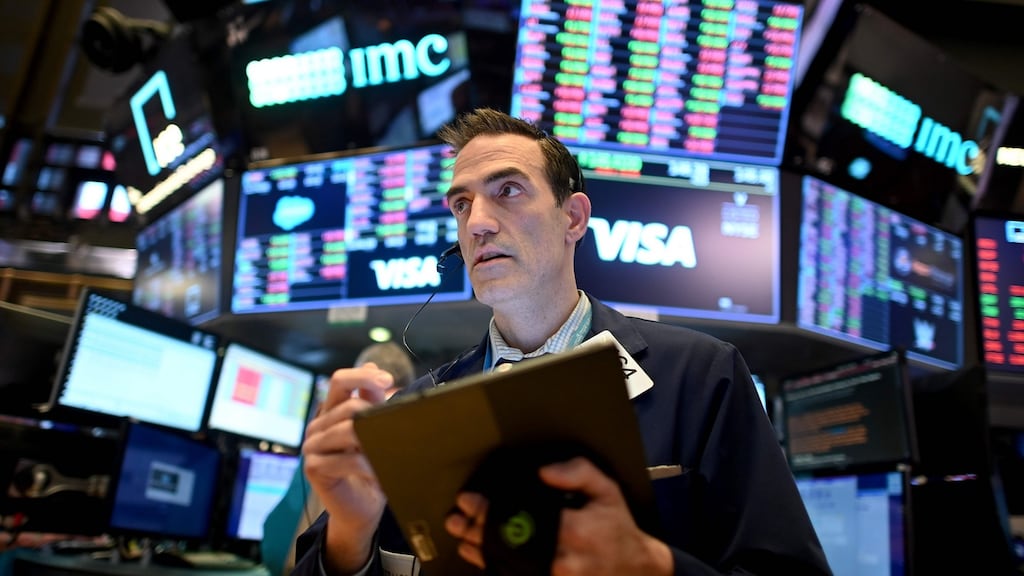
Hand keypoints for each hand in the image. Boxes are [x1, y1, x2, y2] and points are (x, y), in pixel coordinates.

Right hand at [302, 363, 392, 572]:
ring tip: (392, 450)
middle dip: (374, 414)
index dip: (363, 376)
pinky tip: (379, 471)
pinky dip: (367, 465)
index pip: (340, 381)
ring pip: (346, 430)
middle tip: (397, 427)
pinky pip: (344, 459)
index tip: (389, 380)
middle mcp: (319, 424)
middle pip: (347, 405)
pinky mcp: (313, 467)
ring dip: (373, 440)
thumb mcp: (377, 431)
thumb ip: (375, 403)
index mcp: (332, 410)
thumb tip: (377, 370)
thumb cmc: (371, 468)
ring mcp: (313, 446)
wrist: (363, 508)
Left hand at [445, 457, 672, 575]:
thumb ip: (578, 472)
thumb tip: (544, 471)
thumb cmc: (616, 524)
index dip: (489, 510)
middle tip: (455, 520)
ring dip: (481, 552)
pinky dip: (497, 568)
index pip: (520, 518)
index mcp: (573, 529)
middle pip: (508, 544)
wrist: (635, 567)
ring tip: (461, 538)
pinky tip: (481, 558)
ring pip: (509, 566)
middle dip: (477, 531)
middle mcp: (561, 558)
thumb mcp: (606, 489)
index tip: (468, 500)